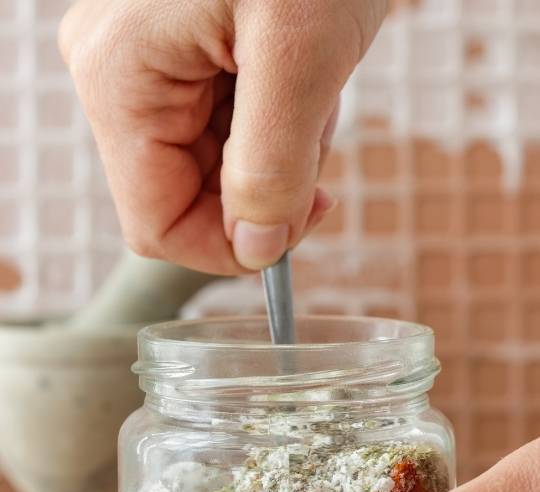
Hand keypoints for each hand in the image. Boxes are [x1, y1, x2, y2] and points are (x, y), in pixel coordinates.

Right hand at [59, 0, 386, 273]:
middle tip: (316, 128)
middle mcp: (113, 72)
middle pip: (184, 194)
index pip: (156, 225)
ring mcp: (142, 58)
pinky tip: (296, 68)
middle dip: (261, 184)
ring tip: (309, 81)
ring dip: (272, 149)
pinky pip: (219, 121)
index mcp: (119, 79)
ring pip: (207, 163)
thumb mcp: (302, 55)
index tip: (298, 227)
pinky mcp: (174, 46)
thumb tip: (257, 248)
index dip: (228, 249)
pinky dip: (270, 116)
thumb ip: (273, 166)